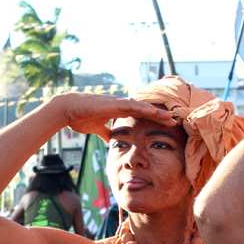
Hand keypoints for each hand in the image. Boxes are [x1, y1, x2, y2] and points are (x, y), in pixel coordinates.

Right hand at [49, 93, 176, 140]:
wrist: (68, 109)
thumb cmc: (80, 117)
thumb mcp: (97, 128)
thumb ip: (105, 132)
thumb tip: (111, 140)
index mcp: (118, 111)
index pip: (141, 115)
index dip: (153, 120)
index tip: (165, 125)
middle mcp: (121, 105)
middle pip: (146, 110)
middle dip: (160, 116)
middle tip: (175, 120)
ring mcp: (118, 103)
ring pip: (143, 107)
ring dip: (157, 112)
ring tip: (171, 117)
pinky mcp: (114, 104)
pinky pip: (132, 106)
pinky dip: (144, 108)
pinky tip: (154, 111)